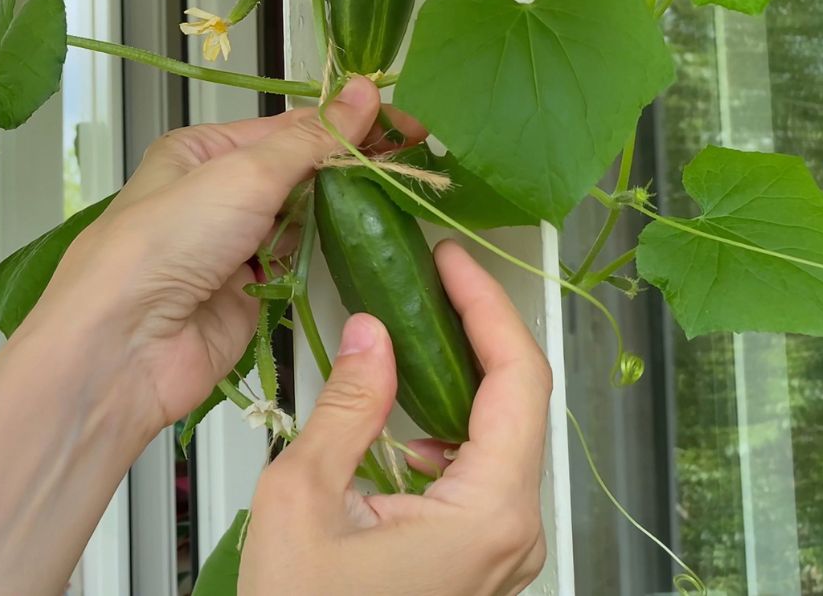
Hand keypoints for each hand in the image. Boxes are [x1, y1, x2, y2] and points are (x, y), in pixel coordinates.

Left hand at [15, 76, 417, 431]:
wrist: (123, 345)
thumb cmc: (166, 243)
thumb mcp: (243, 174)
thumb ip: (311, 140)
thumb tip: (363, 91)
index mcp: (200, 152)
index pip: (288, 128)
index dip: (348, 122)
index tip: (408, 125)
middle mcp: (214, 196)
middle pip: (297, 173)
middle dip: (351, 165)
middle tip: (418, 161)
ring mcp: (231, 250)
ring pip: (302, 221)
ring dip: (344, 212)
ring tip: (404, 197)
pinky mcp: (247, 299)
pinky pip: (297, 269)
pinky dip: (327, 258)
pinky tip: (367, 245)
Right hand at [239, 242, 551, 595]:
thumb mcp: (305, 498)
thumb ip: (347, 406)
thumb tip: (370, 335)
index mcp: (489, 513)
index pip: (517, 380)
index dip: (487, 306)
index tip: (451, 261)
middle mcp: (513, 533)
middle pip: (517, 403)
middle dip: (473, 332)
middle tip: (431, 279)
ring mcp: (500, 551)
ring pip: (498, 438)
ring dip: (455, 380)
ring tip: (408, 333)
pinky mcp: (477, 560)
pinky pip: (479, 475)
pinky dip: (443, 430)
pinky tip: (397, 419)